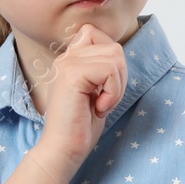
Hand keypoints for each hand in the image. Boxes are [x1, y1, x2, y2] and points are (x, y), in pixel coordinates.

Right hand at [35, 23, 129, 171]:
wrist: (63, 150)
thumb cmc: (81, 126)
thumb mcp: (95, 91)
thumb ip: (101, 69)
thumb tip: (117, 53)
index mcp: (70, 60)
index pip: (96, 33)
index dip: (111, 59)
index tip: (103, 87)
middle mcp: (66, 58)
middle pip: (113, 47)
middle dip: (120, 76)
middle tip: (105, 99)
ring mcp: (67, 64)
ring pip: (115, 57)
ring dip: (117, 86)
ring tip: (101, 104)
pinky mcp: (72, 75)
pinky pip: (110, 70)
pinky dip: (113, 92)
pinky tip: (98, 108)